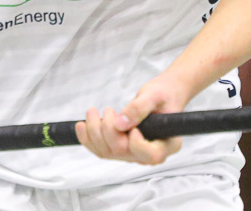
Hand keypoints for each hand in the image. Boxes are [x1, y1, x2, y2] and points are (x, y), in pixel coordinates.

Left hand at [74, 74, 188, 164]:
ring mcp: (134, 153)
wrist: (161, 95)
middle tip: (108, 110)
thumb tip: (120, 124)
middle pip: (123, 152)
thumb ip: (139, 108)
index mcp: (168, 144)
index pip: (152, 155)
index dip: (138, 145)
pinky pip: (101, 150)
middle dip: (108, 130)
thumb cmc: (164, 94)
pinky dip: (88, 139)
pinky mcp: (122, 149)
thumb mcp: (154, 95)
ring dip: (94, 133)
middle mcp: (150, 153)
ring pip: (108, 152)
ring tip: (92, 112)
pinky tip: (82, 125)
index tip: (133, 128)